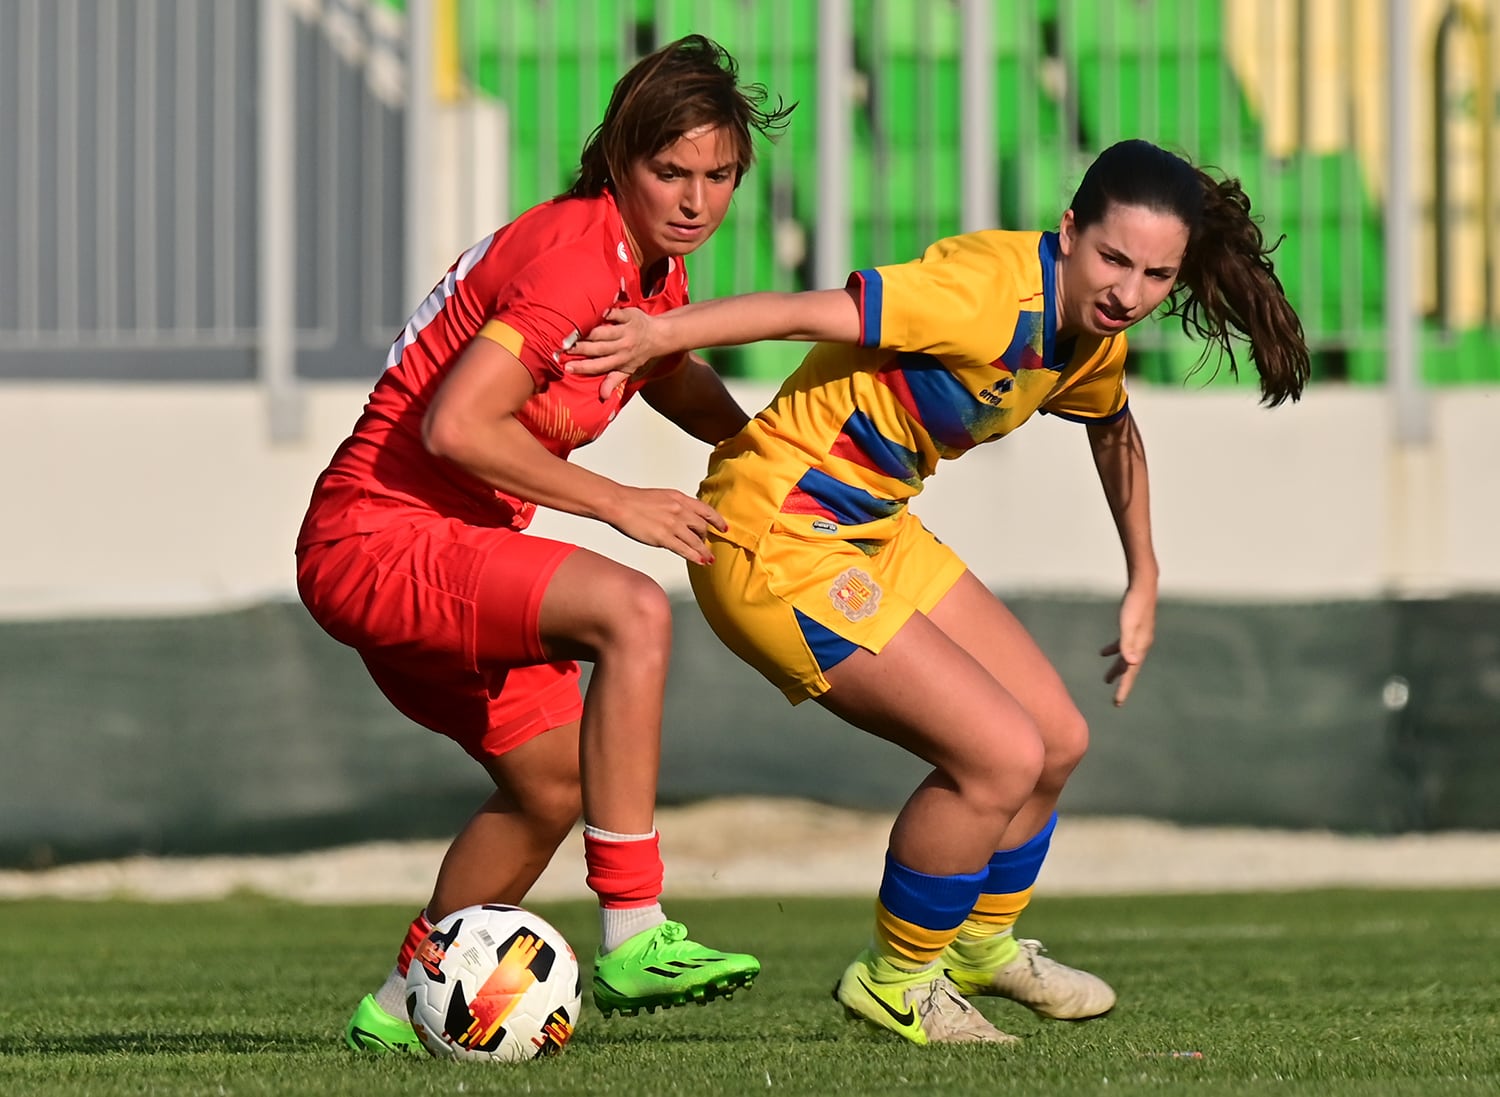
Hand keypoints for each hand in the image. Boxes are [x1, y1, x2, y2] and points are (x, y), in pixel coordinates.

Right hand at [568, 308, 665, 399]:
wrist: (658, 336)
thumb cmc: (638, 354)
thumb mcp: (627, 370)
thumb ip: (613, 381)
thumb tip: (602, 396)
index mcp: (620, 361)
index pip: (598, 366)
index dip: (582, 367)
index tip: (566, 366)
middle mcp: (623, 347)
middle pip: (598, 348)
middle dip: (579, 348)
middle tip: (562, 346)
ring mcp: (626, 331)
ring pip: (603, 332)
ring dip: (587, 331)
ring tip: (571, 329)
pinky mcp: (629, 316)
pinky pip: (615, 314)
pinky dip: (605, 313)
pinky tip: (591, 311)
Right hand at [603, 486, 727, 565]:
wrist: (620, 503)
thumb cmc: (635, 501)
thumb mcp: (662, 497)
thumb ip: (675, 506)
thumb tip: (682, 517)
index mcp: (680, 499)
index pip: (706, 510)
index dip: (718, 521)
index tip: (724, 528)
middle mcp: (680, 511)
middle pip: (703, 527)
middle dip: (706, 538)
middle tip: (705, 544)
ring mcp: (673, 525)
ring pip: (697, 540)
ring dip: (704, 551)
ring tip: (708, 559)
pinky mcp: (664, 538)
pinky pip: (685, 550)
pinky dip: (695, 557)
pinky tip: (700, 562)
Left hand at [1099, 582, 1156, 706]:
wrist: (1144, 586)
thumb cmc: (1134, 605)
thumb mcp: (1128, 625)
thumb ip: (1128, 644)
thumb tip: (1131, 663)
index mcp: (1140, 647)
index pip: (1130, 673)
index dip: (1124, 688)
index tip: (1117, 703)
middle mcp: (1141, 645)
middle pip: (1129, 669)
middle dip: (1122, 684)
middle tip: (1115, 701)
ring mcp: (1139, 637)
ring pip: (1126, 659)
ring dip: (1116, 669)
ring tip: (1106, 680)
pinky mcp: (1134, 628)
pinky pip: (1123, 646)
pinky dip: (1114, 651)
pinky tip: (1103, 653)